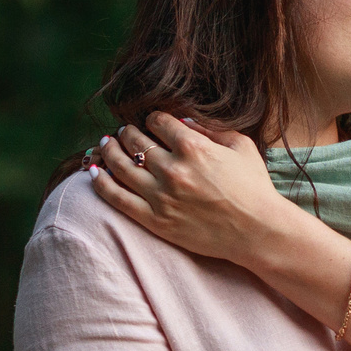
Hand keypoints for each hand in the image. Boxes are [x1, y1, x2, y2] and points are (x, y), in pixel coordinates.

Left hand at [89, 112, 294, 262]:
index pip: (157, 122)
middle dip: (127, 132)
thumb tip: (182, 122)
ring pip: (121, 166)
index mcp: (193, 146)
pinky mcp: (155, 220)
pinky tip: (92, 173)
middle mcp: (173, 169)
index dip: (152, 119)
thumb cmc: (254, 188)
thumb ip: (210, 129)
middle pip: (135, 141)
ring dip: (109, 151)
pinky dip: (101, 183)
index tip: (151, 122)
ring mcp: (161, 196)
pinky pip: (118, 199)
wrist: (258, 231)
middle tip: (123, 132)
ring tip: (105, 145)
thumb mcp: (240, 146)